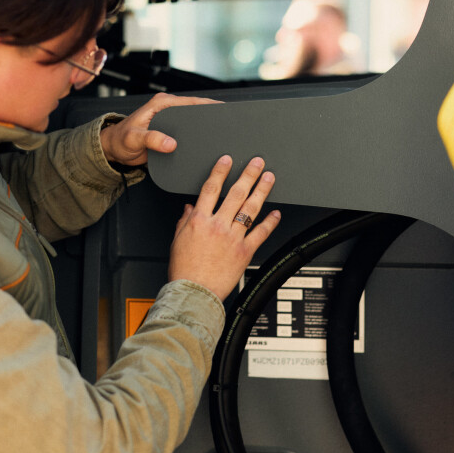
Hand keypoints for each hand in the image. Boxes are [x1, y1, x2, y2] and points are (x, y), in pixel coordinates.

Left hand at [100, 93, 220, 165]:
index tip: (224, 109)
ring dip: (206, 128)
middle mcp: (168, 110)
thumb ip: (151, 139)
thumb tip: (171, 144)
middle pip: (196, 110)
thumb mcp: (134, 138)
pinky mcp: (170, 133)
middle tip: (228, 123)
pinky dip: (197, 137)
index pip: (190, 102)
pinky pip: (188, 133)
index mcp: (161, 104)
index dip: (209, 105)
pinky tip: (207, 144)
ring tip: (222, 134)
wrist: (114, 149)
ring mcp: (170, 122)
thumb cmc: (121, 139)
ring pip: (194, 122)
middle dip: (212, 116)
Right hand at [168, 155, 280, 301]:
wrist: (195, 292)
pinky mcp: (244, 251)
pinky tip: (276, 214)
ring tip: (269, 178)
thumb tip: (188, 209)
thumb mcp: (177, 241)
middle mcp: (218, 226)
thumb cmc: (184, 270)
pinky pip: (260, 233)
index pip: (211, 188)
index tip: (227, 160)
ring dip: (262, 191)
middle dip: (248, 175)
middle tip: (257, 163)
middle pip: (236, 193)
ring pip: (250, 209)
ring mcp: (233, 238)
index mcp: (199, 221)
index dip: (220, 171)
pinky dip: (270, 223)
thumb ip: (184, 221)